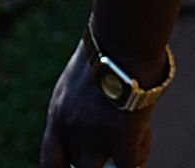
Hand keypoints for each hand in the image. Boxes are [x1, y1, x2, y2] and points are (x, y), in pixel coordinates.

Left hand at [44, 41, 157, 167]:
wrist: (123, 39)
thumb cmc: (109, 46)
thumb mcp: (81, 75)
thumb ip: (81, 100)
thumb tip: (95, 108)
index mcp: (58, 114)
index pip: (50, 160)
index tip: (75, 165)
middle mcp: (71, 130)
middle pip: (77, 164)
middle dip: (96, 156)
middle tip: (112, 141)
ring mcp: (94, 138)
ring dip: (118, 158)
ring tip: (134, 136)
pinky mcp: (121, 140)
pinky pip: (130, 163)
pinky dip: (140, 152)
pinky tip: (144, 132)